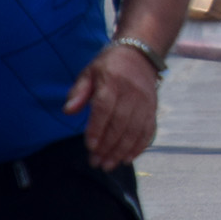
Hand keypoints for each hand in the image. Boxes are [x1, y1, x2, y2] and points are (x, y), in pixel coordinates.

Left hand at [64, 45, 161, 171]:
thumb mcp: (89, 72)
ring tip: (109, 165)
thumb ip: (78, 92)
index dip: (98, 129)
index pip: (104, 108)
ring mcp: (145, 102)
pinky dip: (140, 146)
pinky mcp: (153, 109)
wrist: (140, 54)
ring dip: (122, 150)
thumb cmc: (109, 66)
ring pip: (135, 130)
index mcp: (112, 82)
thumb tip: (68, 111)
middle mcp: (131, 93)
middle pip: (121, 123)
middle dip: (108, 146)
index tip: (90, 146)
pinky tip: (128, 158)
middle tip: (96, 162)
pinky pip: (149, 130)